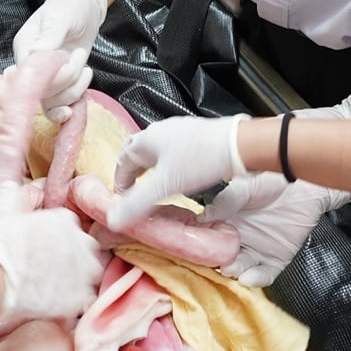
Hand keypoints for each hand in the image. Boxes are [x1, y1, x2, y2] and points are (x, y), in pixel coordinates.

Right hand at [0, 189, 102, 319]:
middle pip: (87, 250)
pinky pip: (83, 301)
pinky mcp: (75, 299)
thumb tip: (9, 187)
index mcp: (64, 220)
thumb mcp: (0, 209)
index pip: (71, 226)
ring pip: (89, 275)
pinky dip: (72, 303)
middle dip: (74, 257)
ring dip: (77, 280)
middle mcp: (79, 243)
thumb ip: (10, 195)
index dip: (57, 238)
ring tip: (53, 288)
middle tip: (50, 268)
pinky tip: (53, 304)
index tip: (44, 248)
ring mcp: (80, 272)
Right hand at [12, 0, 106, 118]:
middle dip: (67, 77)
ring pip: (52, 102)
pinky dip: (74, 99)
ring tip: (82, 62)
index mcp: (24, 49)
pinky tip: (83, 82)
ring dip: (75, 87)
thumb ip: (48, 38)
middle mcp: (30, 67)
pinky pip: (60, 104)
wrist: (85, 7)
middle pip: (42, 92)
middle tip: (78, 54)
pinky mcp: (58, 84)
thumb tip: (35, 56)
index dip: (51, 74)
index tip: (66, 56)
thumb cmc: (69, 7)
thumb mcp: (59, 18)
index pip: (29, 76)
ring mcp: (45, 78)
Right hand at [109, 115, 247, 228]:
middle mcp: (159, 131)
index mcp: (146, 139)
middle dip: (133, 173)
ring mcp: (178, 131)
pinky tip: (180, 176)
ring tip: (156, 186)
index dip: (119, 182)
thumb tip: (113, 219)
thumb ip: (137, 203)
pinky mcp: (195, 135)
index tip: (121, 199)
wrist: (237, 145)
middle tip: (134, 191)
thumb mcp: (164, 186)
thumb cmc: (200, 160)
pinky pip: (173, 150)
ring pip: (157, 151)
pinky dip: (169, 165)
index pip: (122, 161)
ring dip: (152, 169)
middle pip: (137, 153)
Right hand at [196, 94, 350, 283]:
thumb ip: (224, 202)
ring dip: (235, 272)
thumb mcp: (244, 187)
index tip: (196, 248)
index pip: (208, 239)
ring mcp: (257, 250)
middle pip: (221, 257)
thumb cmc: (273, 180)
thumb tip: (202, 217)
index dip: (202, 245)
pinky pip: (265, 275)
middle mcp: (238, 238)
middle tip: (214, 261)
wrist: (306, 185)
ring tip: (231, 268)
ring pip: (240, 269)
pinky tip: (249, 277)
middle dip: (217, 262)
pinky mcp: (277, 259)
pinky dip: (256, 279)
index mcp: (226, 221)